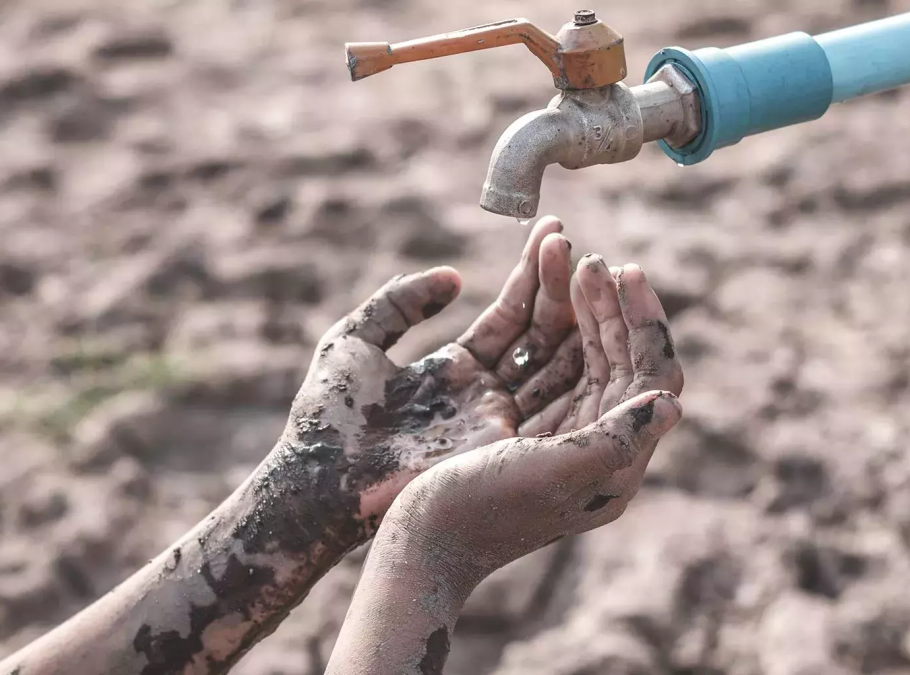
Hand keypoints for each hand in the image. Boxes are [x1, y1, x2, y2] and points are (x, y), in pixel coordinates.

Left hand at [282, 217, 581, 525]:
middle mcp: (487, 393)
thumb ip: (401, 302)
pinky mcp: (502, 444)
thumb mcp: (355, 339)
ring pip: (553, 360)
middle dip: (557, 287)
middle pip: (538, 334)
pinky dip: (575, 359)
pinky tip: (592, 318)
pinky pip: (552, 396)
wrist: (317, 480)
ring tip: (589, 265)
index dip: (530, 274)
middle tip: (571, 240)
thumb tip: (454, 277)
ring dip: (572, 315)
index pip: (508, 315)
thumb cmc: (327, 414)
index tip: (552, 231)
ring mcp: (499, 419)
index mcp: (457, 368)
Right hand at [384, 257, 684, 577]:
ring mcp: (556, 430)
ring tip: (565, 252)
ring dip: (577, 304)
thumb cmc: (480, 513)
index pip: (651, 377)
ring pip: (580, 352)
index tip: (626, 271)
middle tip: (593, 258)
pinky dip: (543, 321)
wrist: (421, 546)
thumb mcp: (552, 474)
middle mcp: (593, 444)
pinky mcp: (519, 422)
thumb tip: (674, 403)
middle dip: (608, 304)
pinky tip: (538, 285)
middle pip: (618, 359)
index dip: (645, 323)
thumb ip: (616, 440)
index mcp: (614, 461)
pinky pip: (545, 361)